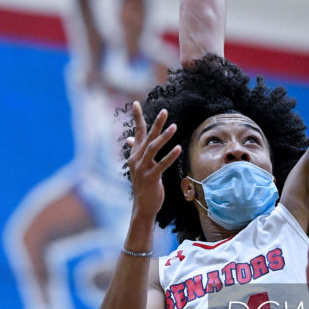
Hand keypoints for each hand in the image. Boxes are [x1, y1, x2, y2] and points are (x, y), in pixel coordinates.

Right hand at [126, 101, 180, 219]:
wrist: (143, 205)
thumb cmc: (144, 184)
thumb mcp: (138, 166)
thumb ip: (136, 150)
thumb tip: (130, 138)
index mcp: (135, 155)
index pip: (137, 133)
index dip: (137, 118)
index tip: (136, 103)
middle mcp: (137, 159)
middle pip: (147, 137)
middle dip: (156, 123)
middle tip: (165, 111)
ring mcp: (143, 168)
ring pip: (153, 148)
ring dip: (164, 137)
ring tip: (174, 127)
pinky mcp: (151, 177)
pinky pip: (161, 164)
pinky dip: (170, 156)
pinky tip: (178, 148)